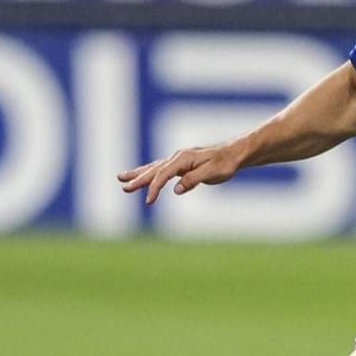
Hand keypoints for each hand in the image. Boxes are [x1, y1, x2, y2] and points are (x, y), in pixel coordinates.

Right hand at [118, 142, 245, 204]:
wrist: (233, 154)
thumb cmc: (225, 163)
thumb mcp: (213, 173)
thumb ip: (193, 180)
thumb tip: (176, 189)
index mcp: (183, 158)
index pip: (164, 174)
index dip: (154, 188)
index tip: (148, 201)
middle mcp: (177, 157)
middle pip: (154, 169)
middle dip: (138, 178)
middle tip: (122, 185)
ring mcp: (177, 159)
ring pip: (154, 168)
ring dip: (138, 174)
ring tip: (121, 178)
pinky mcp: (180, 164)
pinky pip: (160, 169)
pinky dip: (148, 173)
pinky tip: (141, 176)